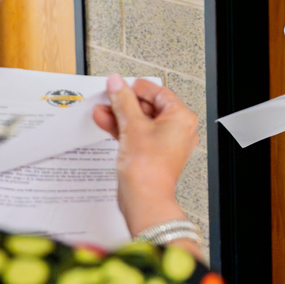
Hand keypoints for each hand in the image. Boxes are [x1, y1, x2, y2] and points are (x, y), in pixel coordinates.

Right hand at [93, 75, 198, 236]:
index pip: (159, 93)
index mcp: (181, 118)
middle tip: (109, 95)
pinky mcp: (152, 154)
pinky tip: (105, 120)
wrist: (144, 200)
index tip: (121, 83)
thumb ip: (122, 101)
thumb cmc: (148, 169)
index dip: (137, 87)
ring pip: (141, 121)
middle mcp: (177, 130)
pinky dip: (122, 128)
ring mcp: (165, 143)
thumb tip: (117, 84)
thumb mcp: (132, 126)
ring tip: (103, 107)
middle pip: (149, 107)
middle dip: (125, 101)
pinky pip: (138, 134)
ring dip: (120, 114)